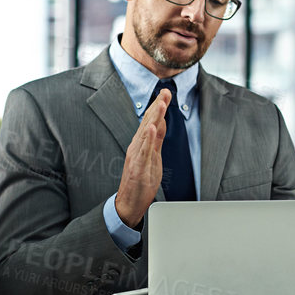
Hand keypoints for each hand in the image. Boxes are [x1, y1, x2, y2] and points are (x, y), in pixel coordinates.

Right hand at [114, 87, 170, 227]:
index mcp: (141, 144)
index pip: (150, 121)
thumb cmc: (140, 182)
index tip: (166, 93)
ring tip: (161, 104)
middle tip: (165, 91)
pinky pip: (144, 151)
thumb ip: (156, 140)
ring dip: (153, 117)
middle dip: (157, 106)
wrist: (129, 203)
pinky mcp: (138, 167)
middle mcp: (137, 147)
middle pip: (148, 123)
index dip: (158, 107)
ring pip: (146, 133)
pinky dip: (148, 138)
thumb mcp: (153, 158)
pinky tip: (151, 127)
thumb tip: (160, 123)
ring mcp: (136, 156)